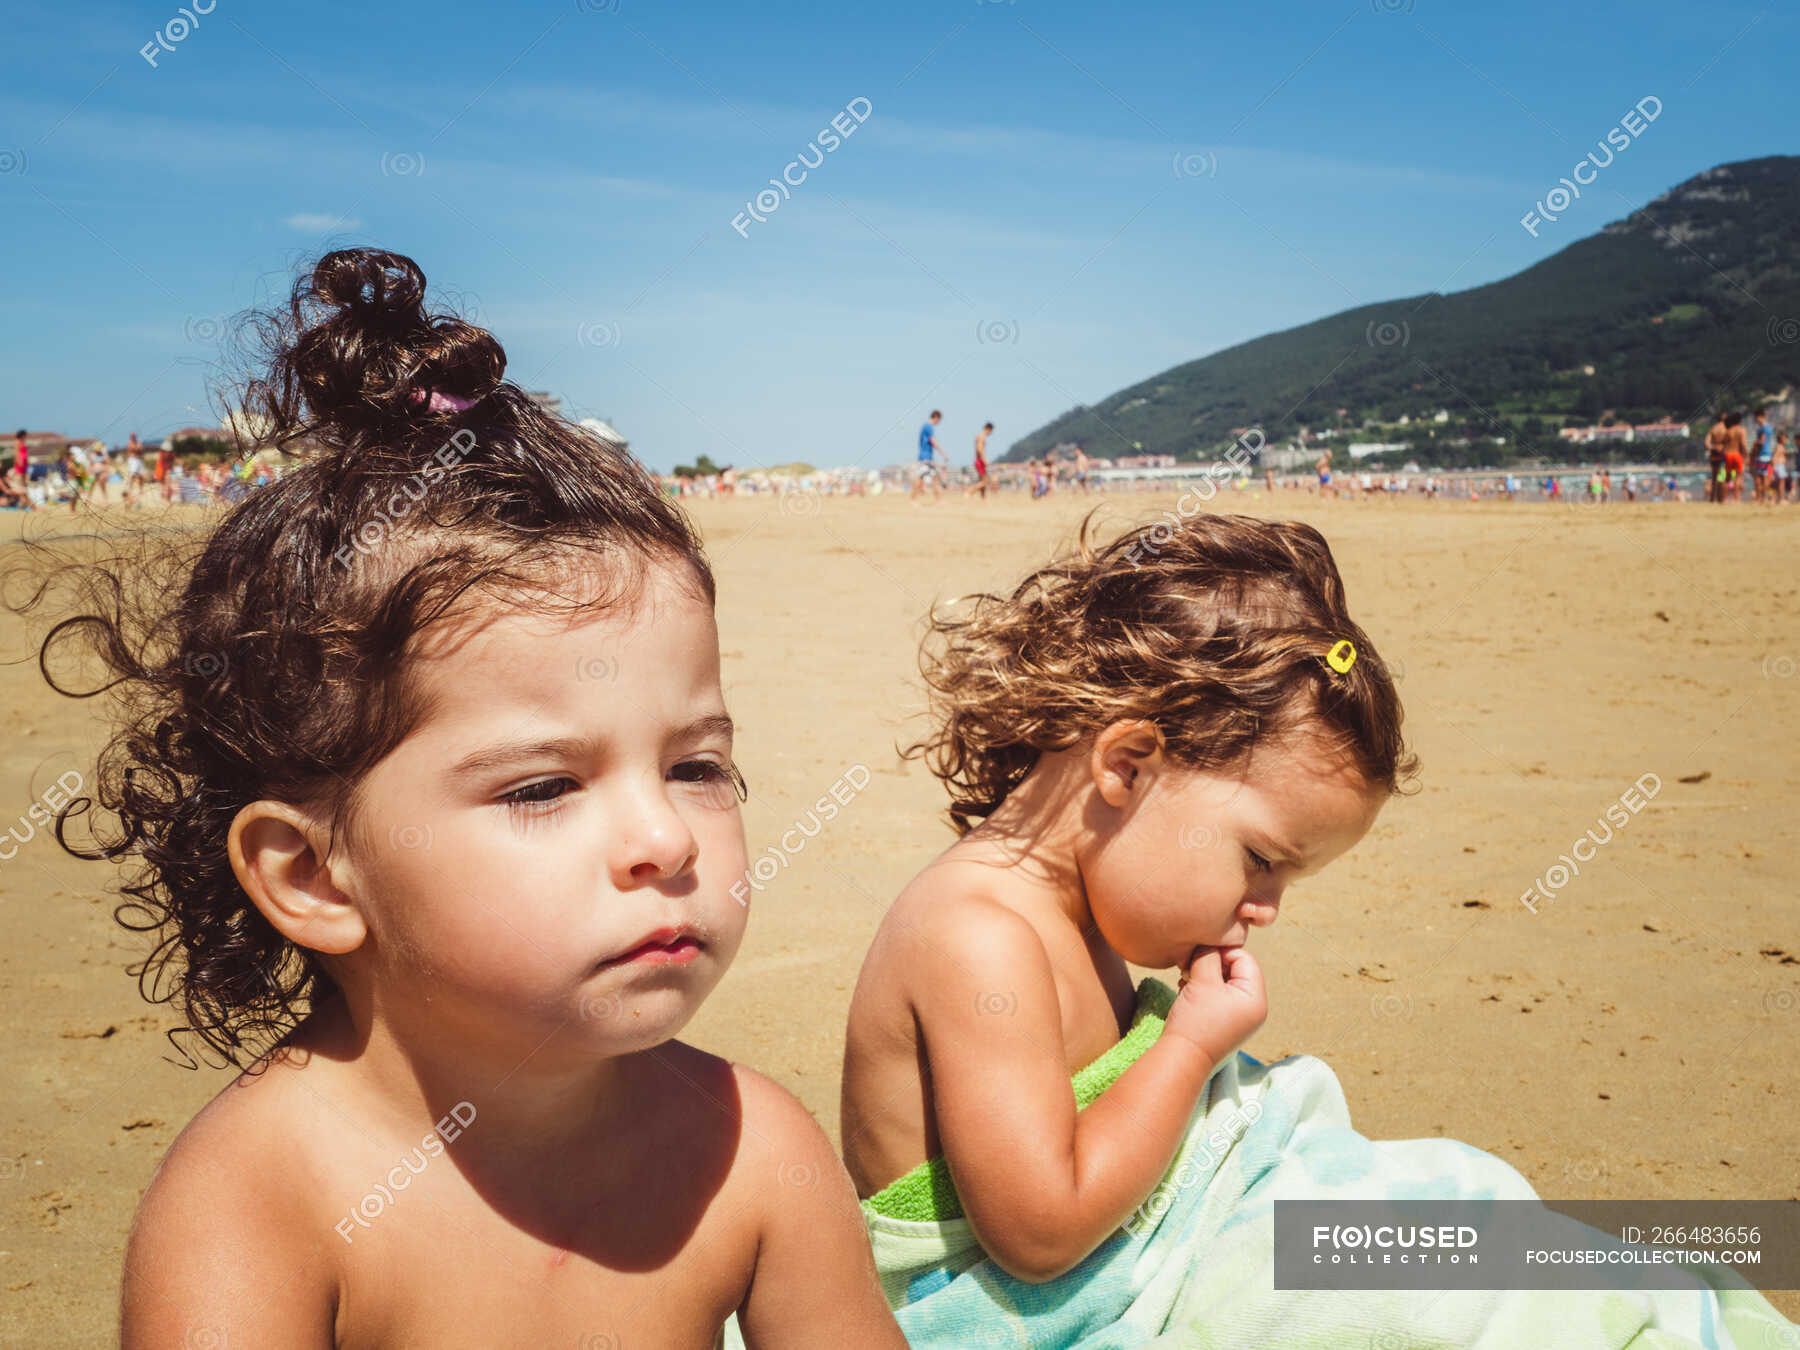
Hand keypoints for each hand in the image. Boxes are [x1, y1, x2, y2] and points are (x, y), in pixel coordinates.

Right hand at [1164, 946, 1266, 1065]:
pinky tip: (1187, 992)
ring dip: (1204, 976)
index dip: (1221, 951)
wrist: (1181, 1058)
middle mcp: (1254, 1009)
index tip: (1198, 955)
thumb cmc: (1195, 1020)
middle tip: (1190, 968)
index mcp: (1256, 999)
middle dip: (1211, 964)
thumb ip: (1208, 955)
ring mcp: (1240, 1017)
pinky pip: (1218, 995)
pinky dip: (1202, 989)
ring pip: (1224, 981)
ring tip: (1187, 982)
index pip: (1244, 958)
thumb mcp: (1202, 980)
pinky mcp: (1225, 1022)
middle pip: (1235, 969)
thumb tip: (1210, 942)